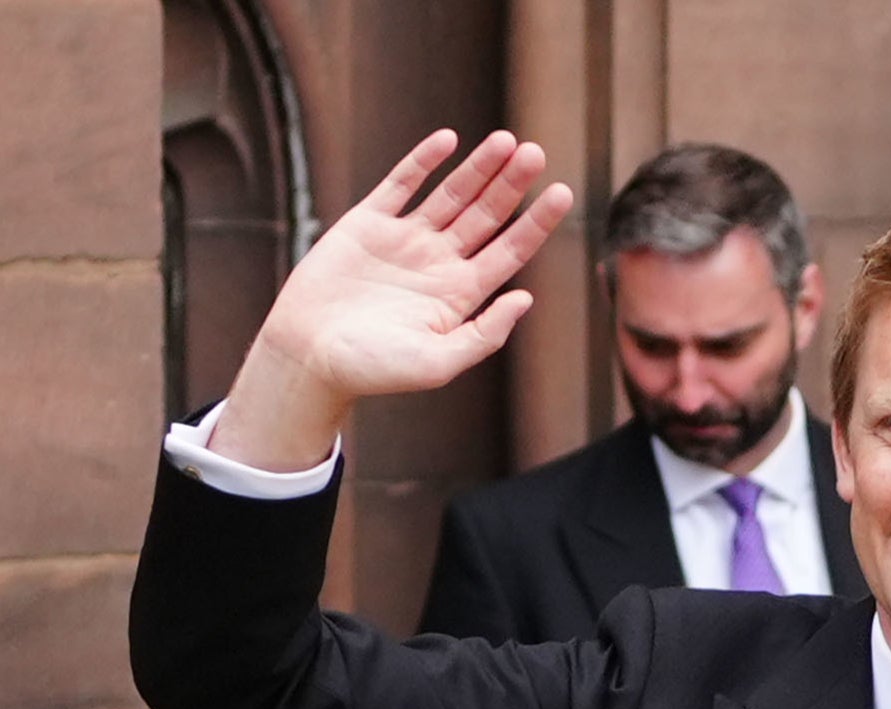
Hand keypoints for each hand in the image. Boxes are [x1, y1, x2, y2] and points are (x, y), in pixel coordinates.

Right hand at [213, 130, 572, 470]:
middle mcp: (439, 263)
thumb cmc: (374, 370)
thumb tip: (527, 298)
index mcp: (461, 294)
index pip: (510, 250)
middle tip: (537, 153)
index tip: (563, 193)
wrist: (309, 357)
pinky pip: (400, 185)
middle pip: (486, 215)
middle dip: (512, 185)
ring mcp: (404, 241)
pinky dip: (423, 162)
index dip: (537, 223)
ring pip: (451, 195)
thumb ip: (485, 333)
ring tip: (507, 140)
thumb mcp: (440, 362)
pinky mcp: (367, 224)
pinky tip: (448, 140)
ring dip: (478, 168)